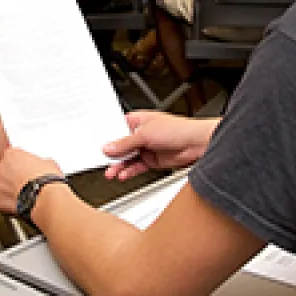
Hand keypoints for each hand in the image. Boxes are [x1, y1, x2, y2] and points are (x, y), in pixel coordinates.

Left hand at [0, 148, 62, 212]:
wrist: (44, 196)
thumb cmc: (46, 178)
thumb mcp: (47, 162)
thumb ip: (37, 162)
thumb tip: (41, 166)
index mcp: (11, 154)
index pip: (11, 156)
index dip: (20, 163)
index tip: (26, 168)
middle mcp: (1, 168)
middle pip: (3, 170)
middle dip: (11, 175)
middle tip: (25, 181)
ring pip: (0, 186)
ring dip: (8, 189)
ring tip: (23, 194)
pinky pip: (1, 200)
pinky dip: (7, 203)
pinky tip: (18, 203)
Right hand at [102, 111, 216, 180]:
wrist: (197, 144)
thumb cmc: (178, 129)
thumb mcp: (145, 134)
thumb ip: (125, 143)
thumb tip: (109, 147)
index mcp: (138, 120)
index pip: (117, 129)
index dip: (107, 138)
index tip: (98, 146)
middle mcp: (142, 134)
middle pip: (121, 145)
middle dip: (113, 154)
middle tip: (103, 162)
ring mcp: (147, 147)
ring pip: (128, 158)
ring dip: (120, 165)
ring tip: (111, 172)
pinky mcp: (153, 160)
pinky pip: (137, 166)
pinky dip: (130, 171)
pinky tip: (124, 174)